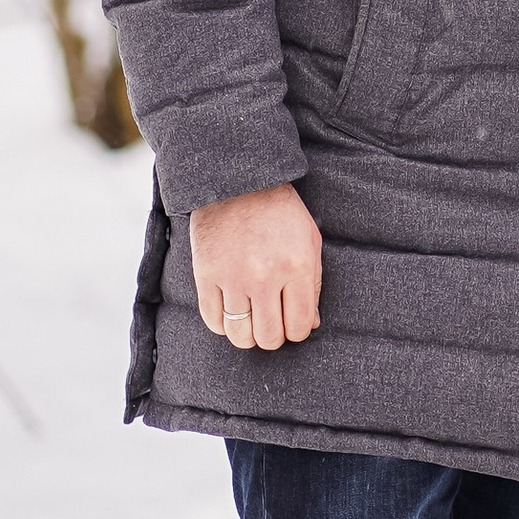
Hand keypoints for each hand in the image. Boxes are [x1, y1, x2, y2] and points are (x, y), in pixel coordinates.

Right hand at [189, 184, 322, 349]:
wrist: (237, 181)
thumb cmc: (280, 211)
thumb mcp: (309, 241)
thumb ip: (312, 285)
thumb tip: (311, 324)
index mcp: (296, 267)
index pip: (300, 326)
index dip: (298, 331)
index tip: (293, 323)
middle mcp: (264, 276)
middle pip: (269, 337)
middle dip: (274, 337)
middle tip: (273, 323)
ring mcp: (232, 277)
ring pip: (240, 336)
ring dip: (248, 336)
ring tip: (252, 321)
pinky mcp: (206, 274)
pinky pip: (213, 320)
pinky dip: (223, 325)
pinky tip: (232, 312)